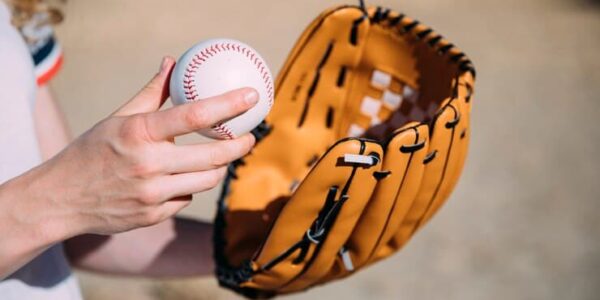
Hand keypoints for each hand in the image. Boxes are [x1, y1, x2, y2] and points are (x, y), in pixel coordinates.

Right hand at [21, 57, 256, 236]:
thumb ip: (151, 92)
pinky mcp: (152, 216)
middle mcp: (148, 164)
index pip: (195, 115)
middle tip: (249, 138)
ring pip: (207, 181)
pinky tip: (180, 180)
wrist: (61, 198)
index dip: (229, 105)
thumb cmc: (92, 151)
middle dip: (239, 146)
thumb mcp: (118, 118)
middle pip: (213, 156)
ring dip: (218, 168)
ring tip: (220, 158)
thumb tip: (171, 63)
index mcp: (139, 132)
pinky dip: (189, 188)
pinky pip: (186, 199)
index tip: (251, 97)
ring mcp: (151, 194)